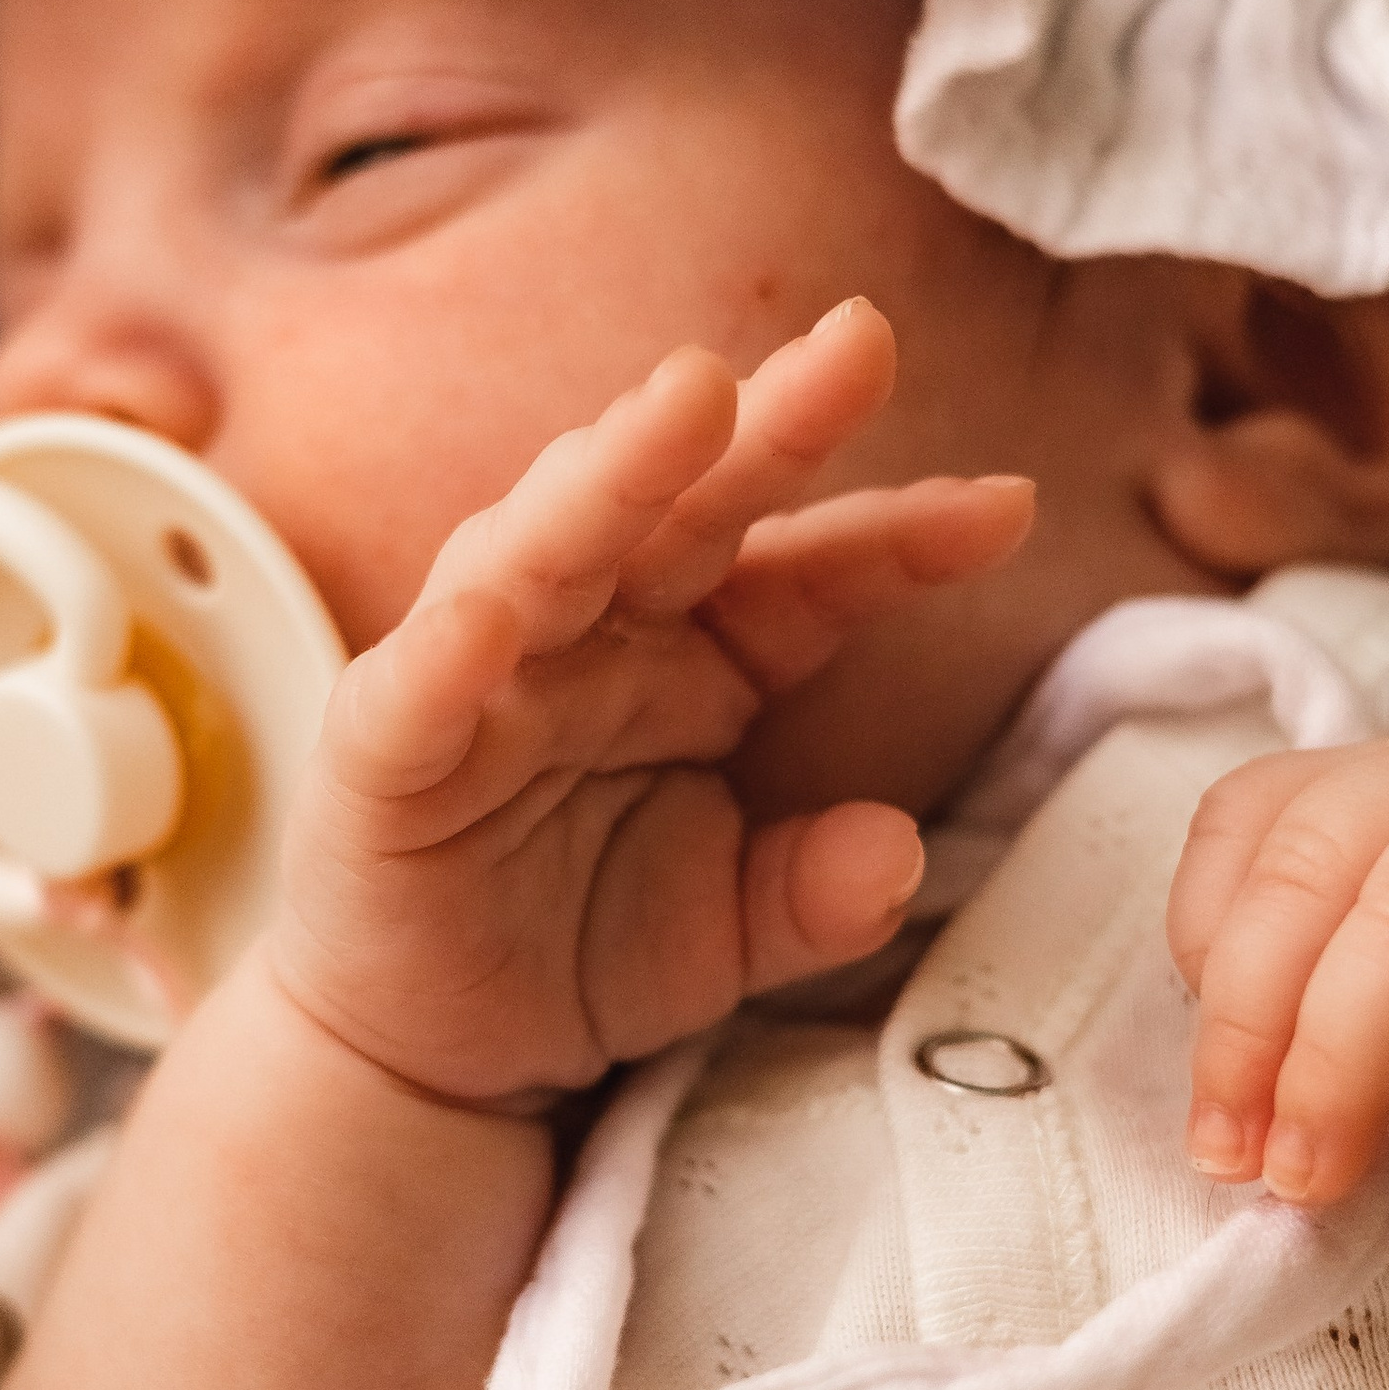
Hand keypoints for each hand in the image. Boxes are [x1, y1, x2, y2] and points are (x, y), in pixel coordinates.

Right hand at [266, 299, 1033, 1107]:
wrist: (429, 1048)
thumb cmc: (578, 941)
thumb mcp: (730, 926)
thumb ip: (816, 896)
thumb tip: (897, 854)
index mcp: (692, 654)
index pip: (806, 575)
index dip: (899, 537)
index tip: (1007, 507)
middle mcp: (590, 636)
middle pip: (683, 513)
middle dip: (767, 425)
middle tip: (860, 341)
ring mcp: (480, 682)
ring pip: (542, 553)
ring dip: (610, 475)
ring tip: (687, 402)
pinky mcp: (381, 760)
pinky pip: (410, 700)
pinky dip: (442, 656)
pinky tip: (489, 620)